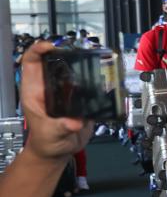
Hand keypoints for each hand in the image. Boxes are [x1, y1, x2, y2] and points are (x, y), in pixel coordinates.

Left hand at [19, 42, 91, 159]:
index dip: (38, 49)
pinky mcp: (80, 96)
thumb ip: (60, 128)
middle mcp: (51, 86)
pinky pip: (88, 81)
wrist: (60, 150)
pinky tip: (104, 76)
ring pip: (73, 68)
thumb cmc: (47, 142)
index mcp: (35, 90)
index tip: (51, 46)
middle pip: (55, 60)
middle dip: (65, 50)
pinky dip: (96, 77)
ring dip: (83, 62)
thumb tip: (74, 122)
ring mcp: (66, 90)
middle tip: (78, 48)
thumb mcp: (50, 134)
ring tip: (94, 57)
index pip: (31, 61)